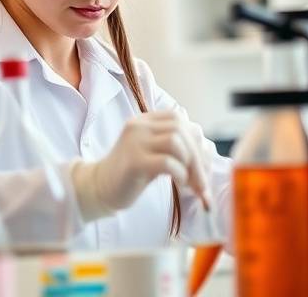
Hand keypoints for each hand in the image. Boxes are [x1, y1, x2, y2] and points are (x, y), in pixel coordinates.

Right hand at [72, 110, 211, 220]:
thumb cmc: (131, 173)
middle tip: (202, 182)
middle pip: (181, 129)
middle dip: (198, 157)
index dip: (196, 140)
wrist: (99, 188)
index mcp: (145, 120)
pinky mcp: (134, 161)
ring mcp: (135, 142)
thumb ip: (173, 143)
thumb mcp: (153, 151)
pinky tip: (179, 184)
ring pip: (176, 142)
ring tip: (188, 182)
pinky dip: (181, 174)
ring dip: (191, 165)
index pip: (180, 119)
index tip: (203, 164)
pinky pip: (167, 162)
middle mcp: (139, 126)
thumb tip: (207, 148)